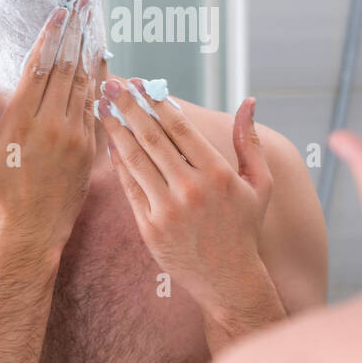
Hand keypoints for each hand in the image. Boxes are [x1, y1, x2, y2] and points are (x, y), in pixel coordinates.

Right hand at [0, 0, 97, 257]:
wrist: (33, 231)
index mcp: (21, 120)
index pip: (39, 67)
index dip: (51, 36)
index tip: (61, 12)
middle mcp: (51, 123)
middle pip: (66, 67)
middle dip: (75, 32)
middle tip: (84, 4)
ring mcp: (74, 135)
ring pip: (84, 82)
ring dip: (89, 50)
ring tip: (94, 23)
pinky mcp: (90, 147)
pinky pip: (96, 106)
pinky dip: (101, 81)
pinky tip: (103, 62)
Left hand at [100, 79, 277, 317]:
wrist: (228, 279)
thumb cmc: (244, 227)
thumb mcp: (259, 184)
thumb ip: (250, 141)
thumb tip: (249, 102)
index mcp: (217, 173)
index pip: (181, 127)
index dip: (158, 101)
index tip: (142, 82)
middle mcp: (191, 189)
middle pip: (152, 137)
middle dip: (129, 106)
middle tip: (112, 84)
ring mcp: (168, 209)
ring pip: (135, 158)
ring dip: (115, 129)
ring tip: (102, 107)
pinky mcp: (150, 227)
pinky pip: (129, 186)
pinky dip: (118, 161)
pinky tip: (109, 141)